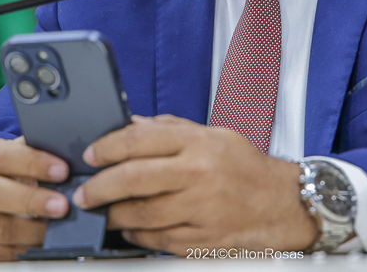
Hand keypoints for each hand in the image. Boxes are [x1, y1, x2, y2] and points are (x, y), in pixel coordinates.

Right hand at [0, 136, 69, 260]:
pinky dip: (25, 249)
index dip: (33, 163)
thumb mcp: (19, 156)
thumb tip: (73, 157)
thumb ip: (39, 154)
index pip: (3, 156)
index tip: (62, 171)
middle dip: (32, 201)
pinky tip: (41, 244)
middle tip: (62, 206)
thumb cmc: (7, 174)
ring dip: (32, 231)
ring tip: (56, 229)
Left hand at [72, 115, 318, 253]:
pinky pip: (157, 240)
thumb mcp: (211, 135)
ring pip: (141, 215)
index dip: (106, 148)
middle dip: (99, 188)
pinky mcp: (202, 239)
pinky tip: (132, 228)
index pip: (139, 140)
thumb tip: (129, 125)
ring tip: (105, 212)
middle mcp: (198, 174)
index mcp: (198, 143)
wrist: (282, 204)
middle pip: (133, 179)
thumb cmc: (245, 167)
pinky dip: (138, 235)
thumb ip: (169, 129)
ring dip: (115, 215)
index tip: (91, 156)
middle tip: (84, 193)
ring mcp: (200, 209)